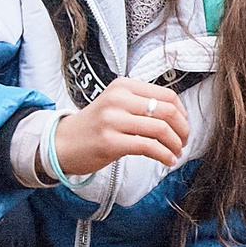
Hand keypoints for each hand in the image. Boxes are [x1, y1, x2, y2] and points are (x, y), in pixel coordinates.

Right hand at [53, 76, 192, 175]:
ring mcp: (113, 120)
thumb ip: (142, 104)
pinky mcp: (110, 142)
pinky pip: (149, 147)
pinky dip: (164, 155)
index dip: (182, 113)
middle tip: (183, 142)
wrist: (62, 142)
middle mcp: (118, 99)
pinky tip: (167, 160)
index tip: (184, 126)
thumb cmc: (94, 126)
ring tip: (175, 153)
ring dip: (175, 144)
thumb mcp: (116, 104)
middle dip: (183, 129)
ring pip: (161, 129)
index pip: (167, 95)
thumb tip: (177, 116)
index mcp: (123, 86)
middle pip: (168, 111)